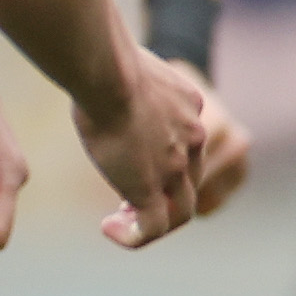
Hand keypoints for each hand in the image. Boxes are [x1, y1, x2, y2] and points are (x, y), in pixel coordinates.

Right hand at [73, 46, 225, 249]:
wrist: (110, 73)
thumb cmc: (105, 60)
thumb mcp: (127, 65)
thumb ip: (126, 77)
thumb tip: (102, 69)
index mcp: (189, 106)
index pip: (188, 145)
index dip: (166, 161)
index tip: (134, 161)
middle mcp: (193, 138)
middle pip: (189, 181)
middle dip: (164, 195)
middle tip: (128, 200)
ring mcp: (176, 166)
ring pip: (180, 211)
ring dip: (152, 219)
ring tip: (119, 221)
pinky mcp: (152, 188)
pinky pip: (153, 228)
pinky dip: (134, 236)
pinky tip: (109, 229)